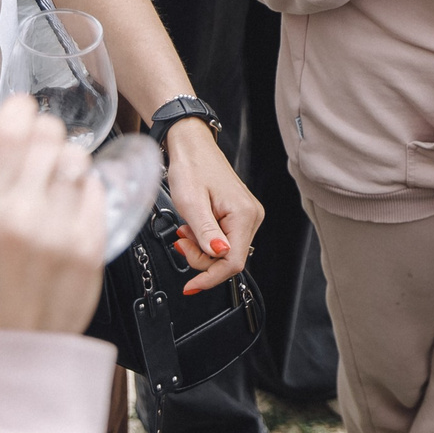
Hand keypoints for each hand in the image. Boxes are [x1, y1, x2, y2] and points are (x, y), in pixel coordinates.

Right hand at [0, 97, 105, 333]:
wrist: (11, 346)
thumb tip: (7, 137)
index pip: (9, 134)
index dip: (18, 112)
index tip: (20, 110)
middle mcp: (22, 219)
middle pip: (48, 139)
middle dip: (43, 132)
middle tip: (39, 141)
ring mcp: (61, 233)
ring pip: (77, 159)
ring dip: (65, 159)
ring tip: (53, 176)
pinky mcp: (91, 247)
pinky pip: (95, 191)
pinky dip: (84, 187)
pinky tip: (70, 201)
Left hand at [161, 119, 264, 293]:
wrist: (192, 146)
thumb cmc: (191, 167)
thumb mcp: (191, 203)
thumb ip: (206, 232)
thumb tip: (219, 255)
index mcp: (244, 214)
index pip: (233, 262)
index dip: (211, 277)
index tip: (191, 286)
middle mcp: (252, 216)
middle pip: (228, 259)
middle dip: (201, 257)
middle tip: (181, 240)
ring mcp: (247, 216)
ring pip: (225, 252)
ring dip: (201, 248)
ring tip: (187, 228)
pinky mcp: (239, 215)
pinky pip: (223, 240)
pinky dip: (205, 240)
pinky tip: (195, 226)